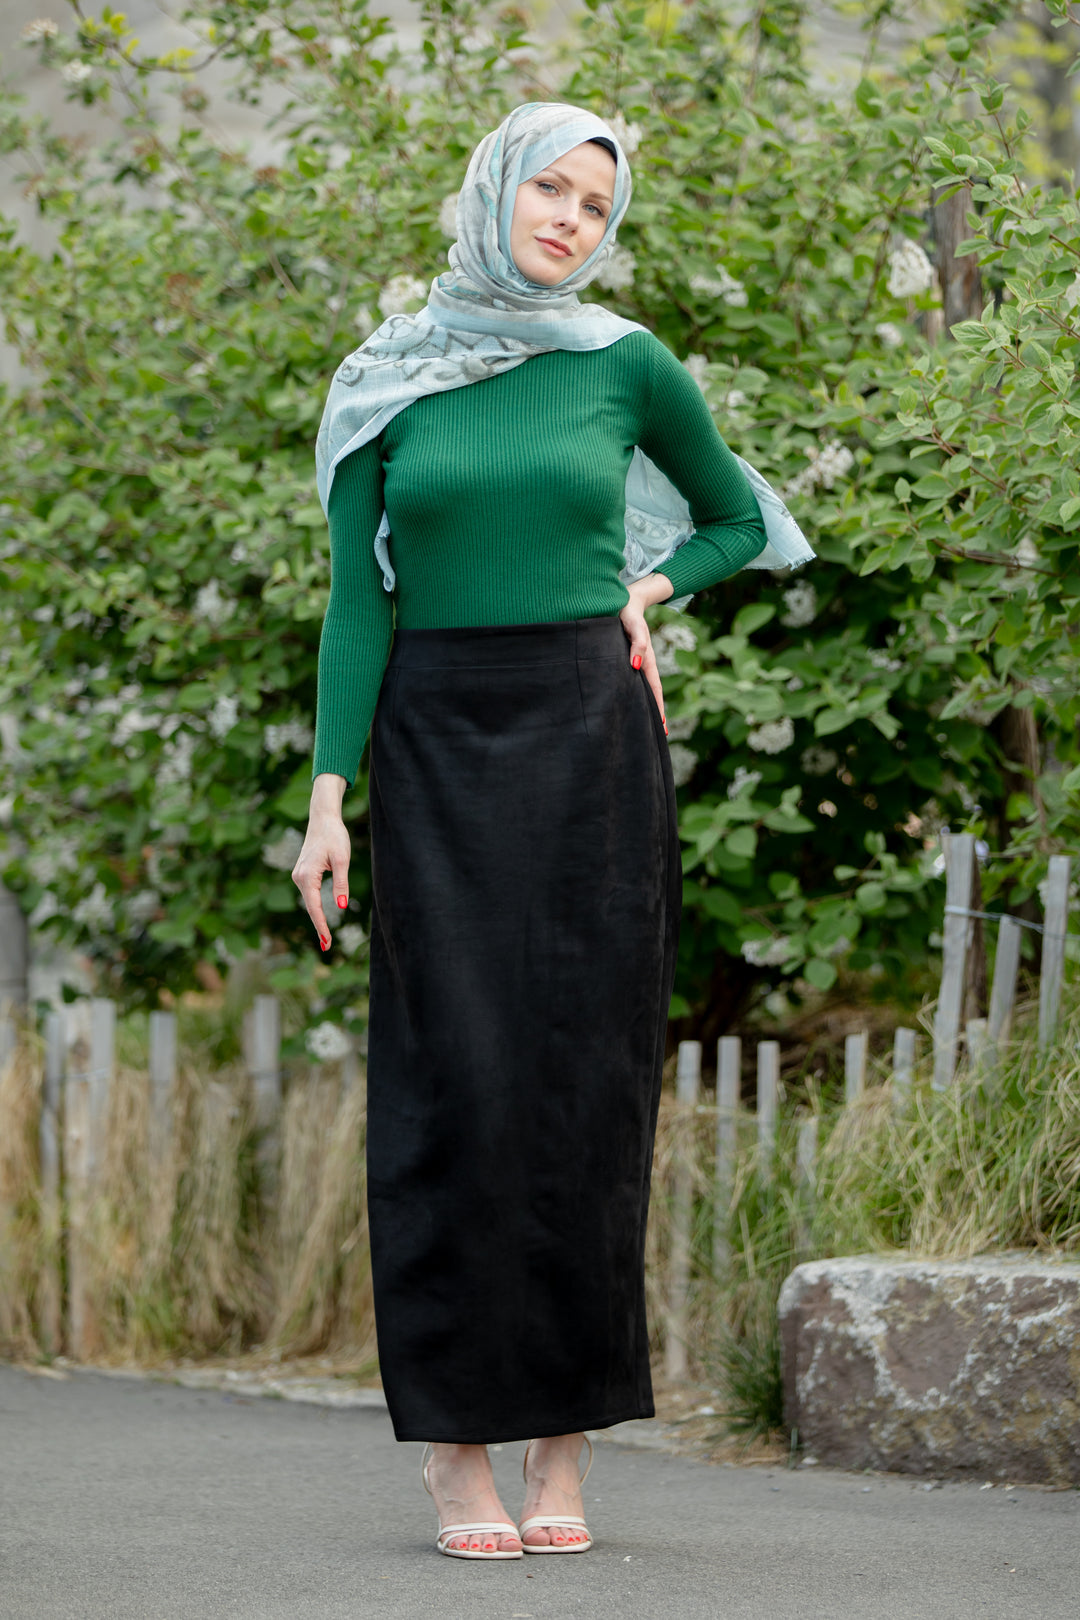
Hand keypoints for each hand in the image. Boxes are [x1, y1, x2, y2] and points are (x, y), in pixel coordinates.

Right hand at [292, 773, 350, 951]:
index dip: (321, 926)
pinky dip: (315, 907)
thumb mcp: (342, 860)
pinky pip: (309, 894)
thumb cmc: (334, 836)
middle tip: (327, 947)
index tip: (327, 943)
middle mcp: (298, 877)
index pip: (314, 907)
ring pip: (309, 901)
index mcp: (306, 876)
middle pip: (310, 907)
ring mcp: (299, 875)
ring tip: (326, 938)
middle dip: (319, 927)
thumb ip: (341, 884)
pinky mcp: (303, 872)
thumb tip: (341, 907)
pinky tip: (321, 918)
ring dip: (316, 918)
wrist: (323, 818)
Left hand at [619, 572, 673, 727]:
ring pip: (641, 688)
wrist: (624, 597)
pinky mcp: (625, 657)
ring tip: (647, 725)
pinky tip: (631, 703)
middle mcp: (641, 662)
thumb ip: (637, 641)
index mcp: (645, 657)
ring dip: (645, 706)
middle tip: (660, 735)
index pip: (653, 687)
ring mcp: (634, 660)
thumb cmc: (626, 609)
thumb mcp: (631, 623)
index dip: (657, 707)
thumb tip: (635, 665)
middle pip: (650, 692)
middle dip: (655, 713)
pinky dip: (634, 694)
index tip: (661, 726)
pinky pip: (631, 680)